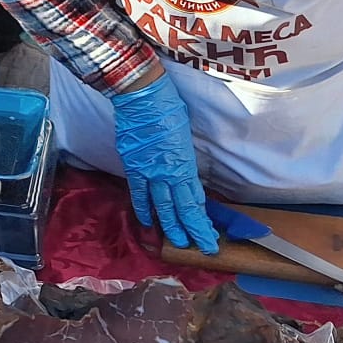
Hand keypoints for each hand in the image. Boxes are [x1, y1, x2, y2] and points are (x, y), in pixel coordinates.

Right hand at [108, 70, 218, 253]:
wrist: (141, 95)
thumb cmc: (168, 108)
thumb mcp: (186, 137)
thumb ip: (186, 161)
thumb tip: (187, 177)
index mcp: (184, 165)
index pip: (195, 203)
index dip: (202, 223)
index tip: (210, 237)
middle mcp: (167, 173)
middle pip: (181, 209)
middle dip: (191, 231)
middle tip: (200, 247)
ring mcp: (148, 172)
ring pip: (161, 207)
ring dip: (170, 226)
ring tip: (177, 243)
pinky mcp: (132, 166)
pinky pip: (138, 193)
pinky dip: (144, 209)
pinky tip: (149, 222)